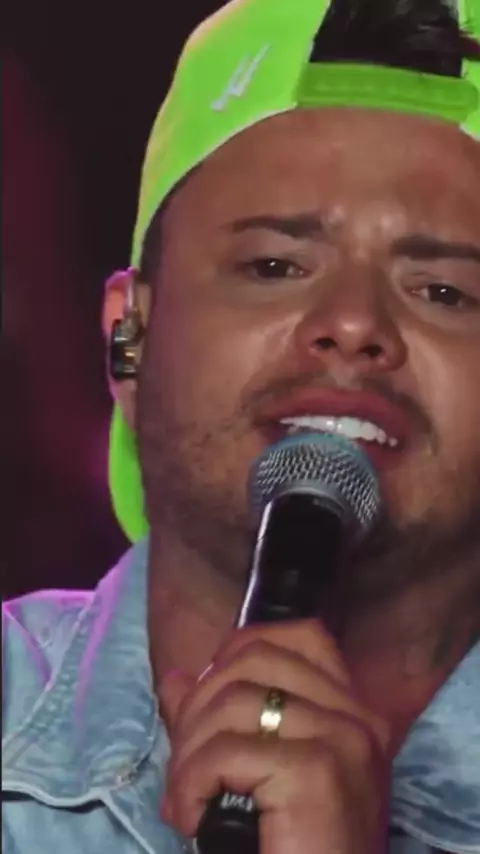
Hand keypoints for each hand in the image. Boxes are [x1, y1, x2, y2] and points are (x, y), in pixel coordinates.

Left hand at [160, 620, 390, 853]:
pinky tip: (190, 815)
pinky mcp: (317, 772)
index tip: (211, 696)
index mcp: (351, 709)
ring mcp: (342, 740)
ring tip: (184, 798)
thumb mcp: (257, 773)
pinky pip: (227, 752)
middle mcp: (356, 716)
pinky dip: (191, 781)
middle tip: (186, 762)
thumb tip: (173, 678)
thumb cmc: (293, 847)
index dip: (242, 651)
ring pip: (234, 703)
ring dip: (189, 752)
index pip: (299, 635)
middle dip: (200, 705)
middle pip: (253, 660)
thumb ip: (218, 720)